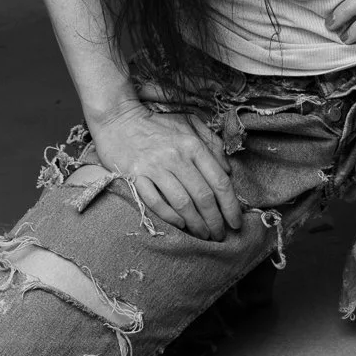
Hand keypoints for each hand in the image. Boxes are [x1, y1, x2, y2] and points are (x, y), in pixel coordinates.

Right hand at [88, 101, 243, 240]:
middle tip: (221, 235)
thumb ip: (212, 144)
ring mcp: (155, 167)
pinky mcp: (135, 176)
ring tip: (204, 235)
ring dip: (196, 224)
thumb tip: (227, 171)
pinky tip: (180, 225)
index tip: (236, 222)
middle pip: (203, 196)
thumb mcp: (189, 125)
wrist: (119, 120)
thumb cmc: (157, 125)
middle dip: (216, 220)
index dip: (231, 205)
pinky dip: (171, 217)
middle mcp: (176, 156)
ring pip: (182, 203)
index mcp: (193, 145)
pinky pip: (156, 203)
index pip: (219, 180)